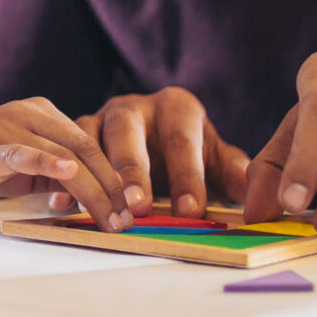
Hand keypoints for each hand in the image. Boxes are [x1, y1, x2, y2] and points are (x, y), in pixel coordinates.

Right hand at [0, 98, 130, 223]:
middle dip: (111, 188)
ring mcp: (6, 127)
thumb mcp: (22, 166)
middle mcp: (28, 113)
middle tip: (127, 221)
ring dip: (91, 189)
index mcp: (41, 114)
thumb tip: (98, 202)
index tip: (131, 212)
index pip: (90, 145)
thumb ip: (55, 174)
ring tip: (109, 216)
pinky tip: (67, 174)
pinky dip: (45, 162)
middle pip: (84, 149)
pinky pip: (20, 152)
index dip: (116, 178)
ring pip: (62, 155)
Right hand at [75, 87, 251, 218]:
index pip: (182, 140)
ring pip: (91, 139)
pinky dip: (62, 177)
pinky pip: (66, 151)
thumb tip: (255, 190)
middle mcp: (135, 106)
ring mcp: (102, 117)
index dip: (187, 176)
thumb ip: (234, 172)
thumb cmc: (188, 154)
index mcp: (176, 107)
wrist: (154, 142)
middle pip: (129, 133)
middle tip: (140, 205)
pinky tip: (61, 201)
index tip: (191, 210)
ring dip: (96, 176)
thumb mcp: (215, 159)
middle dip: (133, 171)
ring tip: (102, 208)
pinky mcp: (77, 132)